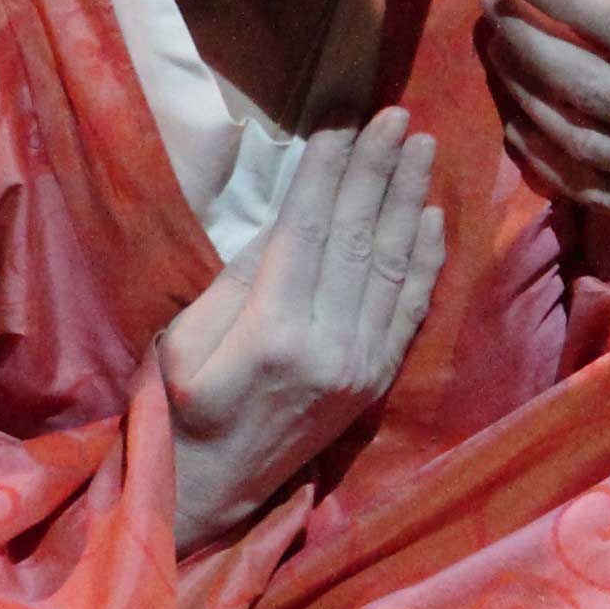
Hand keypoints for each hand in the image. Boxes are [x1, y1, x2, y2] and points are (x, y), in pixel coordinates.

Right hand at [158, 110, 443, 553]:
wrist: (211, 492)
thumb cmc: (178, 407)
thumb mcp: (185, 340)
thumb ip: (238, 280)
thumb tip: (290, 219)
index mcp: (272, 333)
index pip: (309, 231)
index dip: (328, 172)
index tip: (342, 122)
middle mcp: (329, 347)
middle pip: (359, 239)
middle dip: (378, 171)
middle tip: (398, 117)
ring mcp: (360, 366)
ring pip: (392, 266)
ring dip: (408, 200)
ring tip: (421, 148)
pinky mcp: (376, 380)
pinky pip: (409, 309)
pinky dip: (424, 259)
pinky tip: (431, 216)